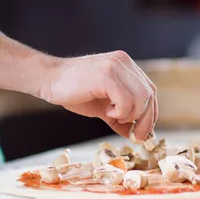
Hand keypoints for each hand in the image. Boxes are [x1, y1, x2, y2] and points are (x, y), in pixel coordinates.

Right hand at [41, 51, 157, 141]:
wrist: (48, 80)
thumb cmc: (73, 91)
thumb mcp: (103, 106)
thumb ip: (120, 116)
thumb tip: (135, 134)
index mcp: (126, 65)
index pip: (150, 90)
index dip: (151, 112)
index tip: (143, 131)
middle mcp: (124, 62)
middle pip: (149, 94)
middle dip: (145, 120)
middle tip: (136, 136)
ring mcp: (116, 66)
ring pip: (141, 97)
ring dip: (130, 115)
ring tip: (112, 116)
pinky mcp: (107, 75)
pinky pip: (126, 100)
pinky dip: (120, 112)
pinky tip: (106, 112)